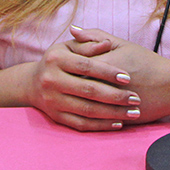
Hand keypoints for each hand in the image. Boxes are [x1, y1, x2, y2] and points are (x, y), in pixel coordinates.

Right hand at [20, 32, 141, 131]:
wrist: (32, 84)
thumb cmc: (58, 61)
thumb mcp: (69, 47)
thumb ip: (89, 44)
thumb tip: (107, 44)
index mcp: (56, 59)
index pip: (86, 66)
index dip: (108, 72)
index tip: (128, 77)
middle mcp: (51, 80)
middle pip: (88, 90)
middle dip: (115, 96)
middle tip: (136, 98)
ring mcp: (52, 101)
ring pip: (87, 110)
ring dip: (113, 113)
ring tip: (133, 112)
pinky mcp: (56, 117)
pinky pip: (81, 124)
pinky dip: (101, 125)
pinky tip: (118, 123)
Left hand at [68, 26, 169, 123]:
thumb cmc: (146, 61)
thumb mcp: (122, 44)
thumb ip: (95, 36)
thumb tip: (72, 29)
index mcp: (105, 63)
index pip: (75, 65)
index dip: (66, 66)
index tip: (63, 66)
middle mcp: (106, 84)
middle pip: (75, 85)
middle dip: (66, 85)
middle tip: (61, 83)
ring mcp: (112, 103)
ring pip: (83, 105)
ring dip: (74, 101)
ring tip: (70, 97)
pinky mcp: (117, 117)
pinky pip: (95, 120)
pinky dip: (87, 117)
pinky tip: (82, 112)